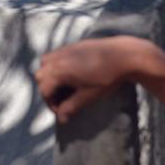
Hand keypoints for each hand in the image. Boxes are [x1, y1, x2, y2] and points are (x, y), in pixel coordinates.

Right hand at [35, 37, 149, 123]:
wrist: (123, 56)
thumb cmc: (106, 77)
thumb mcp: (88, 96)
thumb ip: (71, 106)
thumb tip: (61, 119)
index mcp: (60, 71)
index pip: (44, 90)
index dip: (50, 103)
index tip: (62, 111)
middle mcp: (58, 58)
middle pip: (40, 75)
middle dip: (47, 89)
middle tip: (62, 99)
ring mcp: (65, 49)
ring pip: (45, 62)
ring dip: (50, 75)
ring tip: (64, 85)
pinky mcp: (73, 45)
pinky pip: (56, 54)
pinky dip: (57, 65)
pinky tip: (72, 74)